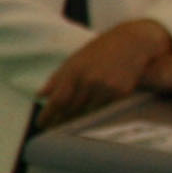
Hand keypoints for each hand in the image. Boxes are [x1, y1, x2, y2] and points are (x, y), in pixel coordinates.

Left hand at [40, 20, 171, 120]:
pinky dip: (95, 117)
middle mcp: (88, 81)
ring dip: (77, 122)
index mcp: (73, 72)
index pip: (57, 100)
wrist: (131, 42)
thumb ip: (57, 79)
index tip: (40, 124)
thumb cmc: (99, 51)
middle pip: (71, 109)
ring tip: (67, 129)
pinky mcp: (121, 92)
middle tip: (52, 130)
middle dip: (60, 121)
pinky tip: (88, 122)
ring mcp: (106, 87)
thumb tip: (39, 95)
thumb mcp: (75, 60)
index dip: (48, 114)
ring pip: (88, 112)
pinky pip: (105, 110)